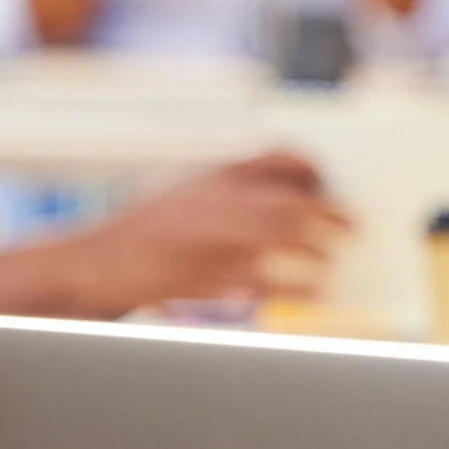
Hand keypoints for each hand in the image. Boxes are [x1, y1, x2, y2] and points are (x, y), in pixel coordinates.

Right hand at [60, 151, 351, 314]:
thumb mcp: (190, 192)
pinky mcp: (204, 276)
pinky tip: (311, 292)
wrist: (95, 266)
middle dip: (328, 214)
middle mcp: (213, 202)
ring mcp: (208, 239)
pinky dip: (291, 286)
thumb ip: (235, 185)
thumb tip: (296, 185)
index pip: (276, 156)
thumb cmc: (145, 232)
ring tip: (333, 261)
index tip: (334, 183)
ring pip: (279, 236)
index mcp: (212, 178)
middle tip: (353, 227)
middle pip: (288, 201)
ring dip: (316, 248)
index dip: (312, 167)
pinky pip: (261, 280)